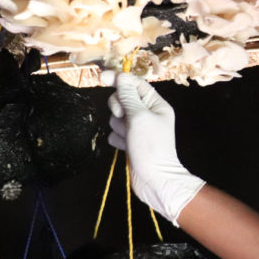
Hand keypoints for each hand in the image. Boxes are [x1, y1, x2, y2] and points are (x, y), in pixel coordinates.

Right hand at [103, 71, 204, 225]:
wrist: (154, 180)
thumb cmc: (151, 147)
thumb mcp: (139, 117)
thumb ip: (128, 97)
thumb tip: (121, 78)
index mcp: (156, 105)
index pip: (135, 84)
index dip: (119, 79)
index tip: (101, 77)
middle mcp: (148, 114)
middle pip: (123, 99)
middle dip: (119, 107)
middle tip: (124, 118)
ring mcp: (138, 129)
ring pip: (116, 117)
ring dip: (119, 126)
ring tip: (129, 138)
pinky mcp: (130, 142)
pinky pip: (115, 133)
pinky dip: (118, 139)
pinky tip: (126, 147)